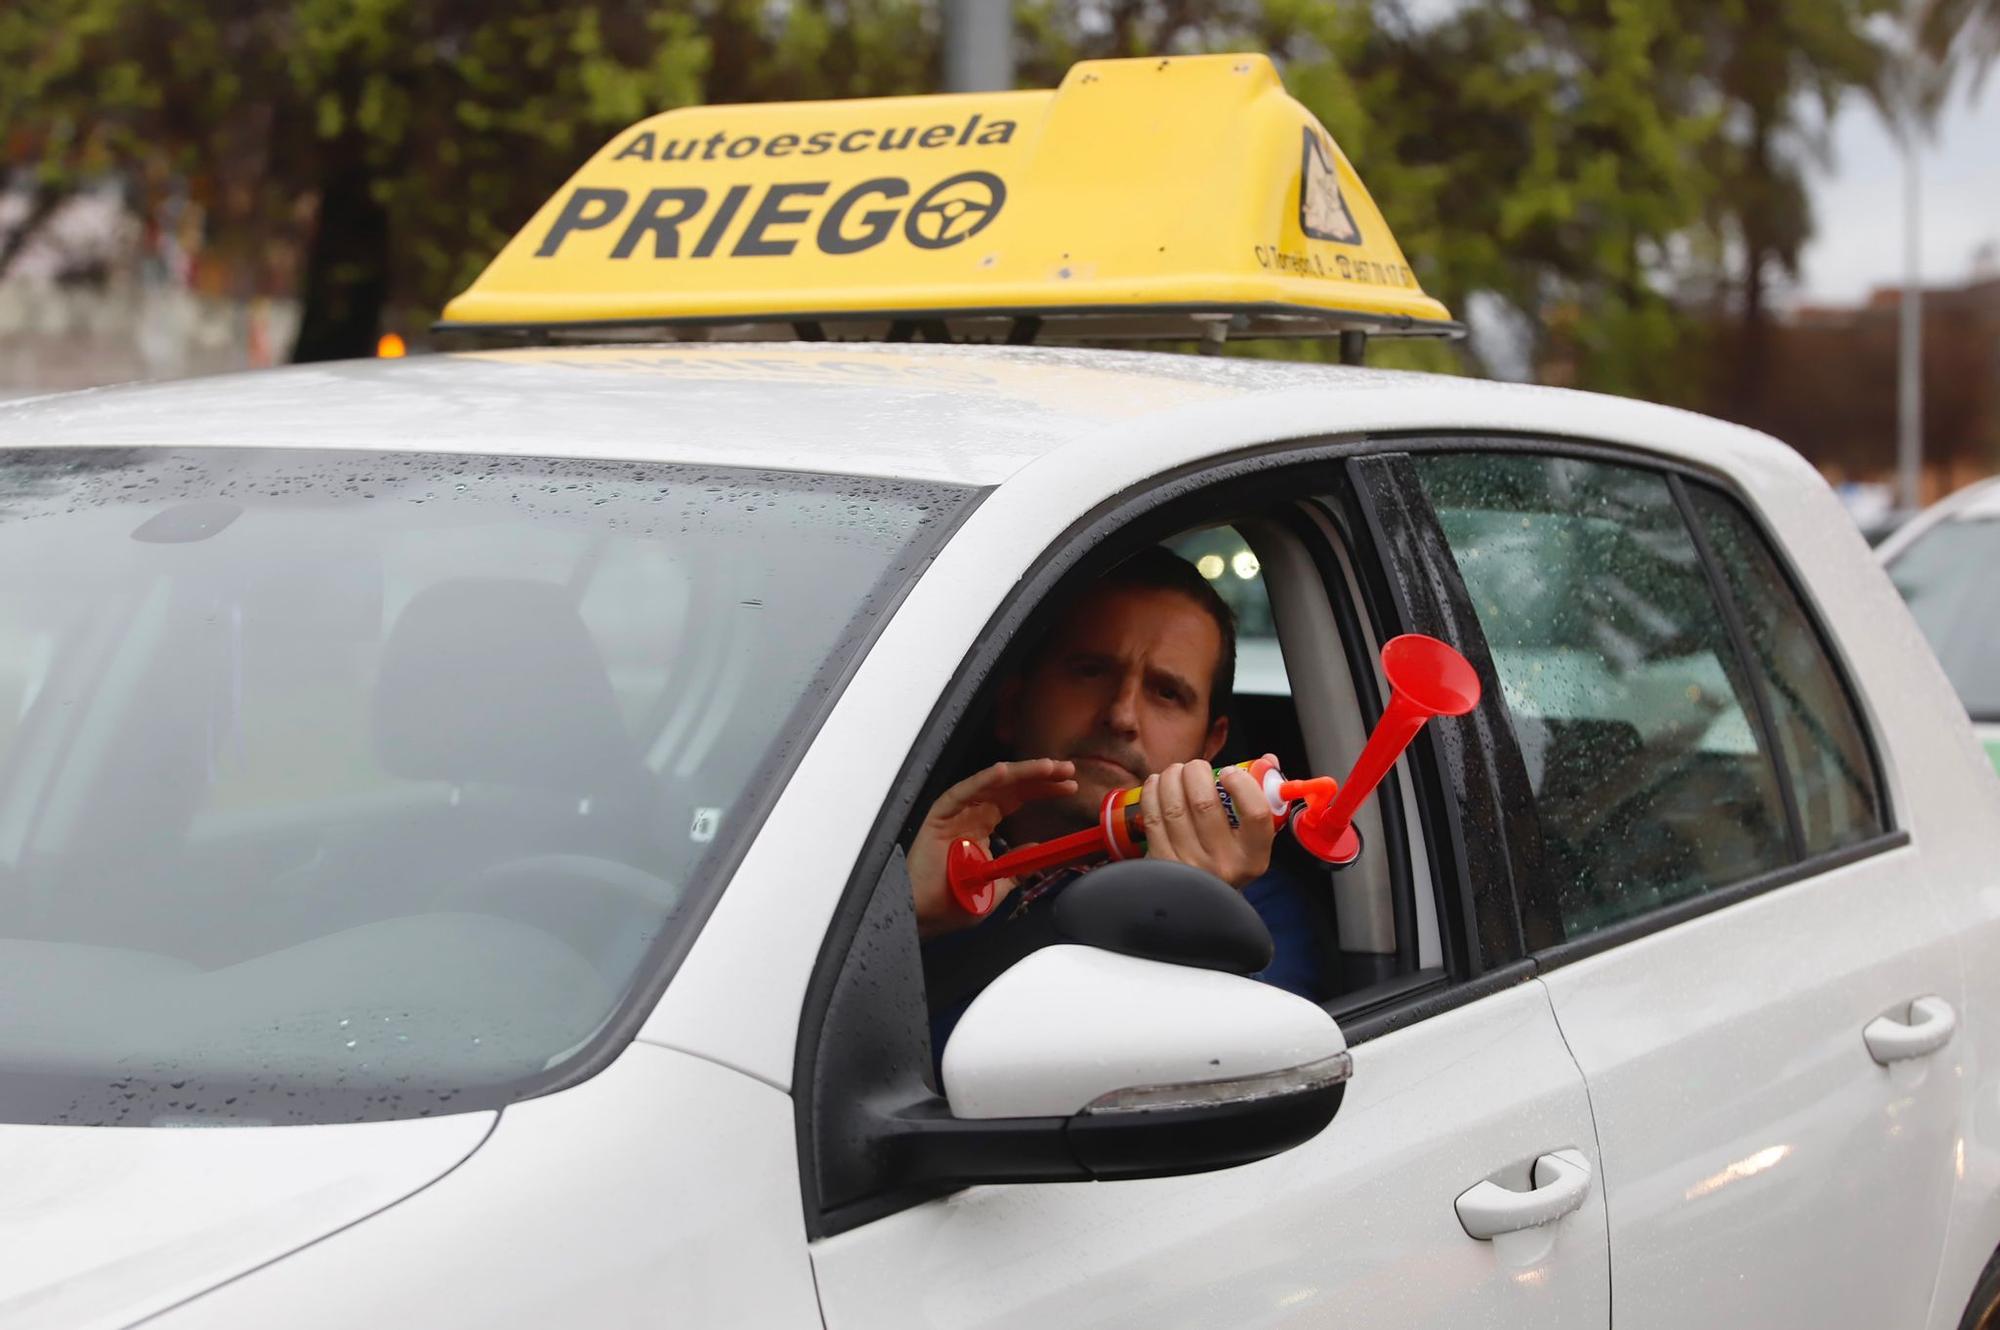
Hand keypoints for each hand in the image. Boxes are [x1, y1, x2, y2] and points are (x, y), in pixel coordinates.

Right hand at [907, 759, 1077, 937]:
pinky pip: (963, 793)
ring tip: (1047, 768)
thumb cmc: (954, 902)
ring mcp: (957, 812)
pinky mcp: (940, 815)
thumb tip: (1038, 850)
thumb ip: (1017, 866)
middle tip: (1067, 769)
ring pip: (992, 783)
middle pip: (1011, 786)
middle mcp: (972, 813)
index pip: (1019, 799)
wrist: (925, 916)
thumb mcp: (997, 885)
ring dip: (1020, 773)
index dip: (1044, 790)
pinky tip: (1003, 773)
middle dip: (1040, 776)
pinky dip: (982, 781)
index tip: (1069, 786)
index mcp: (984, 825)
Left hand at [1138, 759, 1275, 888]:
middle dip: (1196, 772)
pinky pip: (1153, 818)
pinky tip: (1157, 783)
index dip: (1242, 784)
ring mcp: (1189, 865)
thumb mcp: (1252, 840)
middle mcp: (1222, 864)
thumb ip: (1261, 797)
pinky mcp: (1162, 863)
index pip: (1255, 813)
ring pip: (1174, 807)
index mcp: (1252, 857)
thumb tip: (1268, 760)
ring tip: (1175, 771)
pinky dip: (1152, 792)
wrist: (1200, 901)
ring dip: (1171, 778)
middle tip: (1195, 767)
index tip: (1229, 772)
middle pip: (1204, 803)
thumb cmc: (1229, 858)